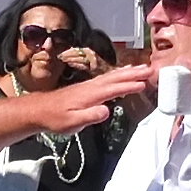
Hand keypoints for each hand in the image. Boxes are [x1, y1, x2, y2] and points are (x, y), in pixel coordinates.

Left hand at [22, 63, 154, 133]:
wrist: (40, 110)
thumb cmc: (56, 118)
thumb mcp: (72, 123)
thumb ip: (89, 116)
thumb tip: (106, 110)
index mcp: (91, 95)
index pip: (114, 89)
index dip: (130, 86)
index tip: (145, 83)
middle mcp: (92, 87)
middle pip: (116, 78)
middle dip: (133, 73)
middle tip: (150, 69)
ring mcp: (89, 86)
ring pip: (112, 76)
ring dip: (127, 72)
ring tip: (141, 68)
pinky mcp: (87, 87)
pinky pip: (107, 78)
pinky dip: (117, 74)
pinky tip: (121, 74)